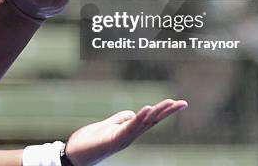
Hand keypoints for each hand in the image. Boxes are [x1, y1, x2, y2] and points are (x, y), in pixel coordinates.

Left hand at [65, 99, 187, 165]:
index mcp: (129, 131)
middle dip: (167, 112)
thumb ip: (120, 119)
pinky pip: (129, 128)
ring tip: (170, 102)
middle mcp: (129, 136)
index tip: (178, 102)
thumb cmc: (89, 141)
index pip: (150, 119)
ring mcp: (123, 139)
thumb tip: (132, 112)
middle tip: (183, 103)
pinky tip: (148, 109)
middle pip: (151, 121)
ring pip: (143, 124)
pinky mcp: (114, 140)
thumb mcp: (107, 126)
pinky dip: (139, 118)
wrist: (74, 155)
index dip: (163, 111)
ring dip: (157, 112)